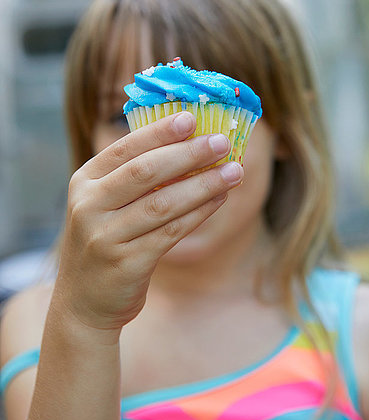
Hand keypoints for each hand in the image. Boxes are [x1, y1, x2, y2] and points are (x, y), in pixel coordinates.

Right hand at [52, 111, 242, 335]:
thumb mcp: (104, 204)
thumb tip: (187, 143)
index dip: (159, 132)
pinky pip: (171, 232)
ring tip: (234, 171)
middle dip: (188, 154)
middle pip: (145, 172)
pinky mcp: (126, 264)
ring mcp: (105, 237)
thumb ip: (133, 177)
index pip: (124, 148)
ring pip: (163, 203)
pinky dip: (199, 213)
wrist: (83, 302)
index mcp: (84, 182)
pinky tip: (220, 199)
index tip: (191, 118)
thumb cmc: (104, 242)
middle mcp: (89, 206)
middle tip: (221, 141)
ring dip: (203, 184)